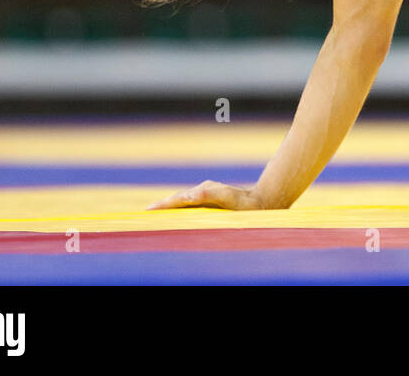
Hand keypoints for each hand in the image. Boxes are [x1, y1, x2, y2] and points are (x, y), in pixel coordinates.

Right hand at [147, 180, 269, 210]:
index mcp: (203, 192)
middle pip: (178, 199)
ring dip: (169, 207)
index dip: (163, 205)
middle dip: (162, 206)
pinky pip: (191, 206)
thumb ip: (206, 195)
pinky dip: (180, 210)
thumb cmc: (244, 204)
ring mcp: (207, 196)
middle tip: (146, 214)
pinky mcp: (211, 201)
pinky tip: (177, 216)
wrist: (262, 202)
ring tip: (155, 215)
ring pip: (183, 202)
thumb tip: (186, 196)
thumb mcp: (226, 198)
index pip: (178, 199)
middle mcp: (203, 192)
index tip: (148, 211)